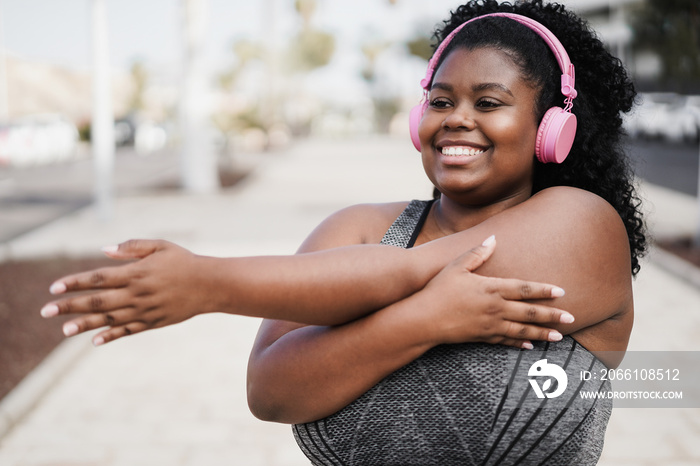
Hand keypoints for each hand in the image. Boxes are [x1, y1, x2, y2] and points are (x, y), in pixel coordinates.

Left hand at [40, 239, 211, 345]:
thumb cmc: (184, 261)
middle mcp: (137, 293)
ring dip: (84, 324)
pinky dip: (110, 336)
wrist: (210, 285)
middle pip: (97, 301)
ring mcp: (144, 310)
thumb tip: (104, 251)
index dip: (74, 283)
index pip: (98, 278)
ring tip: (64, 329)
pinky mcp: (153, 322)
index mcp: (136, 273)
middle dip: (69, 306)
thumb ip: (132, 247)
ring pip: (109, 319)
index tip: (53, 287)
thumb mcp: (160, 246)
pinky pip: (128, 331)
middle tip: (46, 311)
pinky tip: (94, 341)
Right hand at [419, 236, 572, 348]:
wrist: (424, 319)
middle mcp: (494, 308)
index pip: (524, 289)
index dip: (543, 290)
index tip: (561, 292)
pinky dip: (519, 343)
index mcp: (491, 288)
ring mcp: (489, 325)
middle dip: (552, 315)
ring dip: (542, 333)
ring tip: (560, 336)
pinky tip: (529, 345)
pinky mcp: (482, 337)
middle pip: (529, 312)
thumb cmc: (438, 290)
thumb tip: (493, 239)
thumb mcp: (456, 266)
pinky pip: (505, 341)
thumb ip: (477, 253)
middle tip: (572, 317)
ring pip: (522, 330)